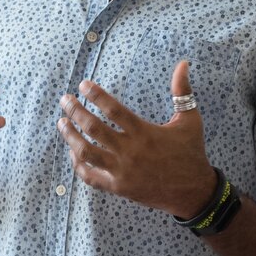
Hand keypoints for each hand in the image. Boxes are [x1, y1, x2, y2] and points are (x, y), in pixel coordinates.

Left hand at [56, 60, 214, 215]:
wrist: (194, 192)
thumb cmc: (191, 152)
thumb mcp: (190, 119)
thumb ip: (182, 91)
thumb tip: (183, 63)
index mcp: (145, 132)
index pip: (113, 109)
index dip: (95, 95)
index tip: (83, 84)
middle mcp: (130, 151)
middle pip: (93, 128)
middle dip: (75, 111)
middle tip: (65, 100)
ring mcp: (122, 171)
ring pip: (86, 152)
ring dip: (70, 136)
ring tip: (62, 123)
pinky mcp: (118, 188)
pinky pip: (90, 176)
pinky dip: (78, 164)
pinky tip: (73, 152)